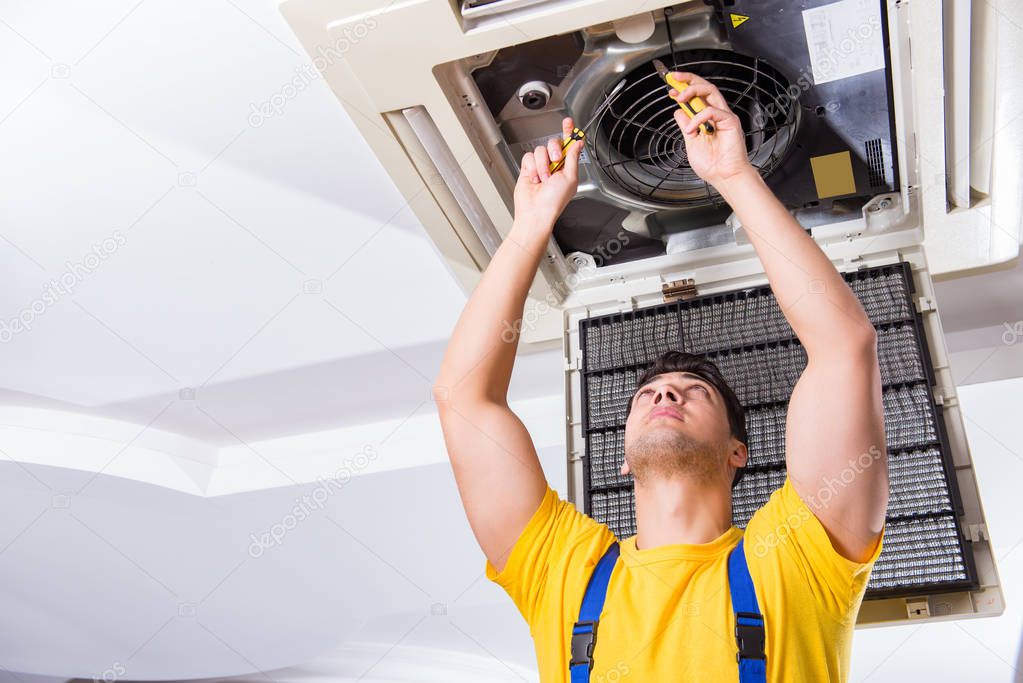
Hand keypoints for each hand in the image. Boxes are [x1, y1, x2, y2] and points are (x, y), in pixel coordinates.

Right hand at [512, 116, 582, 235]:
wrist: (536, 212)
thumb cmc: (554, 201)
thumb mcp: (570, 177)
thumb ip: (573, 158)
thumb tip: (578, 143)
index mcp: (567, 167)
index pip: (569, 144)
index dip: (568, 132)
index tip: (568, 122)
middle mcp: (554, 166)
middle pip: (553, 143)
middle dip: (554, 151)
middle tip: (555, 162)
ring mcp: (540, 167)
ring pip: (540, 150)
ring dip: (542, 165)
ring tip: (543, 178)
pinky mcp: (528, 169)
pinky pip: (528, 157)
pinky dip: (531, 168)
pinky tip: (534, 179)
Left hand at [668, 72, 753, 186]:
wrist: (723, 177)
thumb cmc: (712, 164)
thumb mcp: (690, 142)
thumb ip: (686, 126)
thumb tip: (678, 112)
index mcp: (707, 118)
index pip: (697, 96)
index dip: (684, 88)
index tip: (670, 86)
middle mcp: (716, 114)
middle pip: (704, 87)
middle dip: (688, 79)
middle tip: (674, 79)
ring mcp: (724, 116)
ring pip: (710, 90)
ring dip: (692, 90)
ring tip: (679, 97)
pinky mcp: (730, 121)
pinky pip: (711, 111)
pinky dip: (698, 118)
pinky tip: (691, 129)